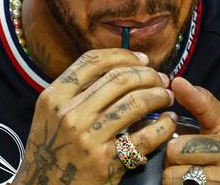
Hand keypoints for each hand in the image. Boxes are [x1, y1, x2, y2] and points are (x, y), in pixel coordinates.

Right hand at [11, 48, 177, 184]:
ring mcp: (87, 138)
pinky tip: (169, 122)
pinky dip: (163, 126)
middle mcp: (69, 114)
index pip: (93, 61)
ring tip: (166, 97)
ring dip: (158, 95)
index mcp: (54, 97)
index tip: (142, 60)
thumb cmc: (51, 152)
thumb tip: (116, 67)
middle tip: (161, 80)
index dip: (123, 56)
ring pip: (135, 102)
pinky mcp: (105, 162)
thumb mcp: (50, 116)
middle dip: (147, 75)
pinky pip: (144, 137)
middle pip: (119, 79)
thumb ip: (74, 92)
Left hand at [163, 77, 219, 184]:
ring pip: (172, 180)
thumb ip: (200, 102)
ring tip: (190, 171)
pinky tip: (192, 182)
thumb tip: (177, 82)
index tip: (176, 145)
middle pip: (174, 163)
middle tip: (187, 159)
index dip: (174, 145)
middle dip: (174, 160)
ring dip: (175, 176)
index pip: (179, 147)